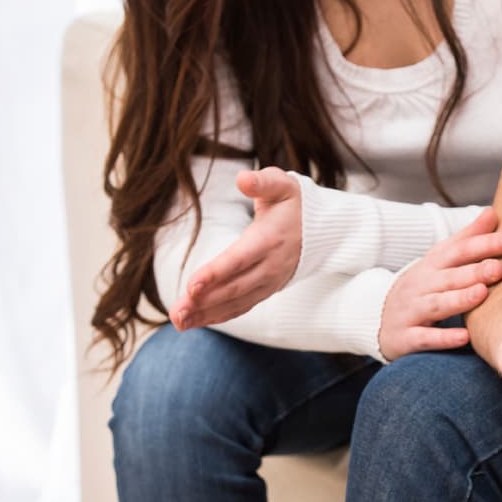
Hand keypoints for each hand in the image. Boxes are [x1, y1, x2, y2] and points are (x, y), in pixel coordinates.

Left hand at [171, 167, 301, 328]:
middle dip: (204, 301)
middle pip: (234, 287)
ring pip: (235, 302)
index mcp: (269, 239)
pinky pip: (240, 307)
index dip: (215, 273)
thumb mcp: (282, 185)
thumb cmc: (295, 203)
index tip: (192, 286)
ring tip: (178, 322)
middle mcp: (270, 266)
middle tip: (177, 312)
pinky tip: (194, 321)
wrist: (323, 231)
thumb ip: (262, 181)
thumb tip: (243, 179)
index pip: (239, 259)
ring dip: (206, 314)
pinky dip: (217, 316)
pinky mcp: (266, 291)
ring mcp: (269, 282)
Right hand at [378, 208, 501, 360]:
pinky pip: (425, 337)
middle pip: (450, 276)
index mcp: (433, 264)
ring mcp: (412, 311)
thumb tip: (492, 212)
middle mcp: (422, 285)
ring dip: (460, 299)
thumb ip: (466, 238)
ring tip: (483, 293)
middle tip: (500, 268)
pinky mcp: (407, 337)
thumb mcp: (439, 260)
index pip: (460, 250)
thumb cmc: (422, 287)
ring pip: (437, 304)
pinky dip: (444, 337)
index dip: (486, 243)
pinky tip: (465, 337)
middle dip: (475, 271)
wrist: (377, 317)